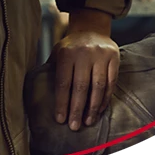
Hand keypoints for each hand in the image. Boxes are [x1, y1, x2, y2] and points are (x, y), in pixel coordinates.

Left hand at [51, 9, 118, 131]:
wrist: (92, 28)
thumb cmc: (71, 46)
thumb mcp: (58, 52)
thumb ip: (52, 69)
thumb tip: (40, 94)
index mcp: (66, 52)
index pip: (63, 82)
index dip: (62, 102)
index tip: (60, 120)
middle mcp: (83, 53)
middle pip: (80, 86)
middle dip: (77, 109)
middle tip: (74, 126)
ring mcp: (100, 55)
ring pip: (97, 86)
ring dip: (92, 107)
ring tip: (88, 121)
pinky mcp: (114, 57)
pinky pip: (110, 82)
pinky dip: (105, 98)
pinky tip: (99, 109)